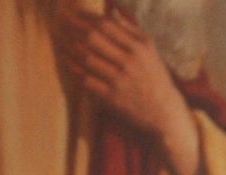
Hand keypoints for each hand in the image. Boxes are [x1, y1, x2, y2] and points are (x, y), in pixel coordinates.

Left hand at [57, 7, 200, 174]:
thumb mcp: (150, 49)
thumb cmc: (155, 77)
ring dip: (70, 47)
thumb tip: (113, 6)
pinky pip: (86, 79)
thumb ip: (131, 27)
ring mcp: (121, 80)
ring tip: (60, 38)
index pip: (106, 25)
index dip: (86, 17)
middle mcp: (130, 62)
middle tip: (62, 22)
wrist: (165, 113)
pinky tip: (67, 60)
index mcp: (140, 48)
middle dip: (73, 28)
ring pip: (87, 58)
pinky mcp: (113, 97)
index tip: (74, 13)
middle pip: (94, 38)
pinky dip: (74, 69)